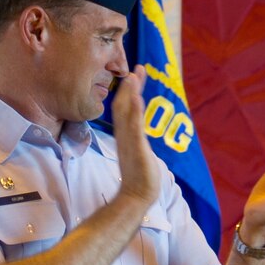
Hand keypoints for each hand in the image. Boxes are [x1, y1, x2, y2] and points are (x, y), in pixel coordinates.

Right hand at [112, 76, 162, 205]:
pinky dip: (135, 114)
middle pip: (124, 106)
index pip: (127, 107)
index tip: (137, 73)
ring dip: (130, 94)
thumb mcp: (138, 151)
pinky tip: (137, 101)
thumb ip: (137, 138)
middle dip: (130, 87)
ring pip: (128, 114)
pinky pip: (134, 129)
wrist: (136, 196)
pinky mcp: (136, 150)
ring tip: (133, 77)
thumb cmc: (139, 175)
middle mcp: (125, 135)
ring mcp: (130, 142)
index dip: (132, 90)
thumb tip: (137, 131)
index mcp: (126, 134)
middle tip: (135, 68)